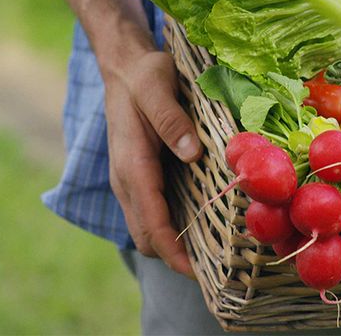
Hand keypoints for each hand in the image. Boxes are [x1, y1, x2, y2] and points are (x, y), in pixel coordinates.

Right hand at [104, 50, 202, 277]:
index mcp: (131, 165)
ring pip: (146, 229)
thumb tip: (191, 153)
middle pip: (146, 237)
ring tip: (213, 254)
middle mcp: (125, 180)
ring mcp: (129, 181)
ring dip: (173, 246)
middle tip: (217, 268)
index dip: (174, 253)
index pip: (151, 222)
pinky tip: (200, 224)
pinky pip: (151, 213)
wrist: (123, 67)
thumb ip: (170, 119)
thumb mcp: (157, 86)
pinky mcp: (137, 177)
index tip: (199, 274)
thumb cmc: (143, 75)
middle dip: (175, 258)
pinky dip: (170, 228)